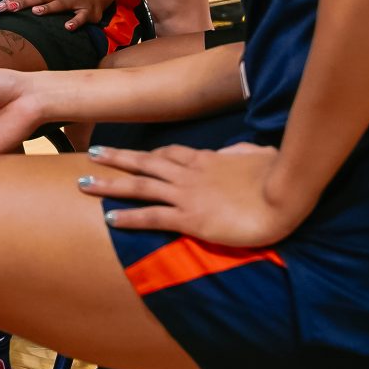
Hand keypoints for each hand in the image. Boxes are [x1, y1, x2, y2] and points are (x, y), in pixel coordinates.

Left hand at [0, 0, 114, 31]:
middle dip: (24, 2)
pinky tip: (67, 27)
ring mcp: (73, 1)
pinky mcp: (86, 11)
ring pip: (59, 4)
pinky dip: (75, 22)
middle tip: (10, 8)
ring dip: (48, 8)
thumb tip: (8, 0)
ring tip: (36, 12)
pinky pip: (81, 17)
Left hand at [79, 144, 303, 245]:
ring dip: (109, 184)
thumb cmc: (277, 176)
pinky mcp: (190, 218)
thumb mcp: (258, 155)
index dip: (148, 155)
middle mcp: (189, 173)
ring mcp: (187, 194)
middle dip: (116, 160)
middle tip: (92, 155)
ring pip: (139, 186)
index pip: (170, 154)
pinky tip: (109, 218)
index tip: (131, 154)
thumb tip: (242, 150)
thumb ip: (243, 153)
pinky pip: (152, 216)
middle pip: (145, 163)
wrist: (284, 194)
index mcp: (207, 159)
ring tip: (83, 183)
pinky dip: (128, 216)